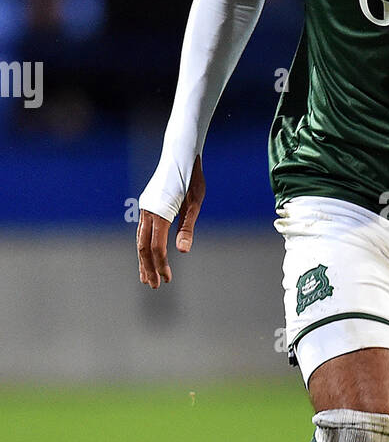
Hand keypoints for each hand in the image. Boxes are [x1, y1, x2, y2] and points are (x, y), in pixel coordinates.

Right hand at [137, 154, 205, 288]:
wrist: (180, 155)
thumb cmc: (192, 179)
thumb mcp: (195, 203)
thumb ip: (187, 228)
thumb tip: (183, 251)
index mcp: (160, 212)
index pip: (157, 246)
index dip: (161, 264)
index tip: (167, 279)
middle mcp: (148, 211)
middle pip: (143, 247)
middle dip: (149, 267)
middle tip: (155, 286)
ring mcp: (145, 208)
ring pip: (140, 240)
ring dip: (144, 260)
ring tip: (147, 278)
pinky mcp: (147, 206)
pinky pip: (142, 231)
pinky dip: (144, 246)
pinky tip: (148, 256)